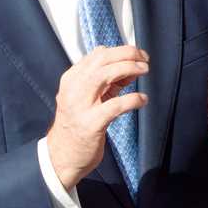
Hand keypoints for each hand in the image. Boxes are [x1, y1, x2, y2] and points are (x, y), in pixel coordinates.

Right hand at [46, 45, 148, 190]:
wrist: (62, 156)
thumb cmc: (78, 125)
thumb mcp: (89, 99)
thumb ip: (109, 83)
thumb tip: (133, 68)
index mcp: (71, 79)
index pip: (97, 55)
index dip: (120, 51)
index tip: (137, 56)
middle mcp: (73, 88)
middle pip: (101, 59)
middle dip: (126, 54)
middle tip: (144, 59)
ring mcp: (80, 105)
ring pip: (104, 75)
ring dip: (128, 68)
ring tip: (144, 70)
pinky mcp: (90, 123)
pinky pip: (114, 106)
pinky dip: (132, 99)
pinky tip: (142, 100)